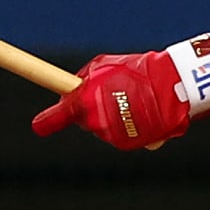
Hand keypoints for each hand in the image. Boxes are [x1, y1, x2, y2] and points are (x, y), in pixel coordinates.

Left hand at [31, 51, 189, 149]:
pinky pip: (121, 137)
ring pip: (104, 129)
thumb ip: (84, 78)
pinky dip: (129, 128)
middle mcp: (94, 122)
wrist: (171, 86)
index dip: (49, 121)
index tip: (38, 126)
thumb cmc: (137, 71)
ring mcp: (110, 135)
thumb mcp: (105, 65)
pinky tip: (143, 114)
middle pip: (85, 120)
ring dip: (113, 118)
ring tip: (134, 102)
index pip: (61, 114)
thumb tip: (75, 87)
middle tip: (115, 94)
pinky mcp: (127, 144)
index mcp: (85, 102)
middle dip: (94, 110)